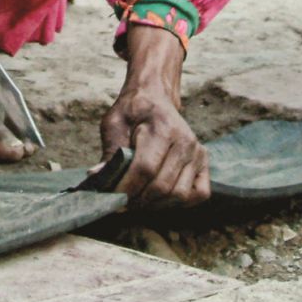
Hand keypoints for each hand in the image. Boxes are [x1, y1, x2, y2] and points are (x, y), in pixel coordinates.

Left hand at [97, 24, 208, 207]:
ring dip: (155, 204)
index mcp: (163, 128)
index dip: (125, 189)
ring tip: (139, 199)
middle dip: (137, 200)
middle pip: (161, 187)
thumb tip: (98, 177)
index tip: (111, 198)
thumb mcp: (114, 124)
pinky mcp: (203, 161)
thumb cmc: (133, 112)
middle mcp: (185, 140)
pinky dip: (180, 203)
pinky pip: (198, 194)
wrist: (155, 97)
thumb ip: (109, 153)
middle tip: (121, 202)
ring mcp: (197, 151)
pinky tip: (163, 197)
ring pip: (178, 195)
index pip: (145, 169)